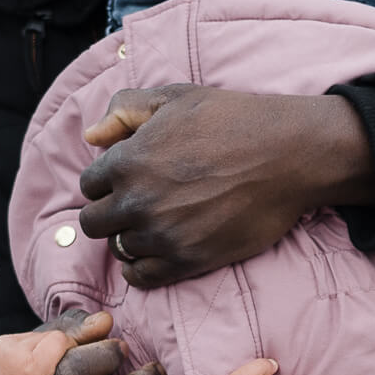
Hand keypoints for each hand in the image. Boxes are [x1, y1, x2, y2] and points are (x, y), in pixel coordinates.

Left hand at [0, 314, 113, 374]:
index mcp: (27, 369)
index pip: (63, 340)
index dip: (78, 344)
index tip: (89, 351)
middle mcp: (12, 350)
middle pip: (52, 335)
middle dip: (64, 347)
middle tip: (72, 361)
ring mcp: (1, 343)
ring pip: (39, 334)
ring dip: (48, 347)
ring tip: (49, 369)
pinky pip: (24, 337)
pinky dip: (33, 348)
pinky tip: (33, 366)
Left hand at [79, 85, 374, 287]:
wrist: (286, 156)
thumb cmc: (233, 120)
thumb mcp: (175, 97)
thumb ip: (125, 109)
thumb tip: (92, 136)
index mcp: (128, 160)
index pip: (88, 185)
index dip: (105, 182)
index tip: (124, 181)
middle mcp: (137, 201)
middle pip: (94, 223)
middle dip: (109, 213)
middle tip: (133, 205)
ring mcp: (161, 235)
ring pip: (119, 249)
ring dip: (130, 238)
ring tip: (153, 224)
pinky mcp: (187, 261)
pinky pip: (142, 277)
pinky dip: (141, 269)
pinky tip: (153, 253)